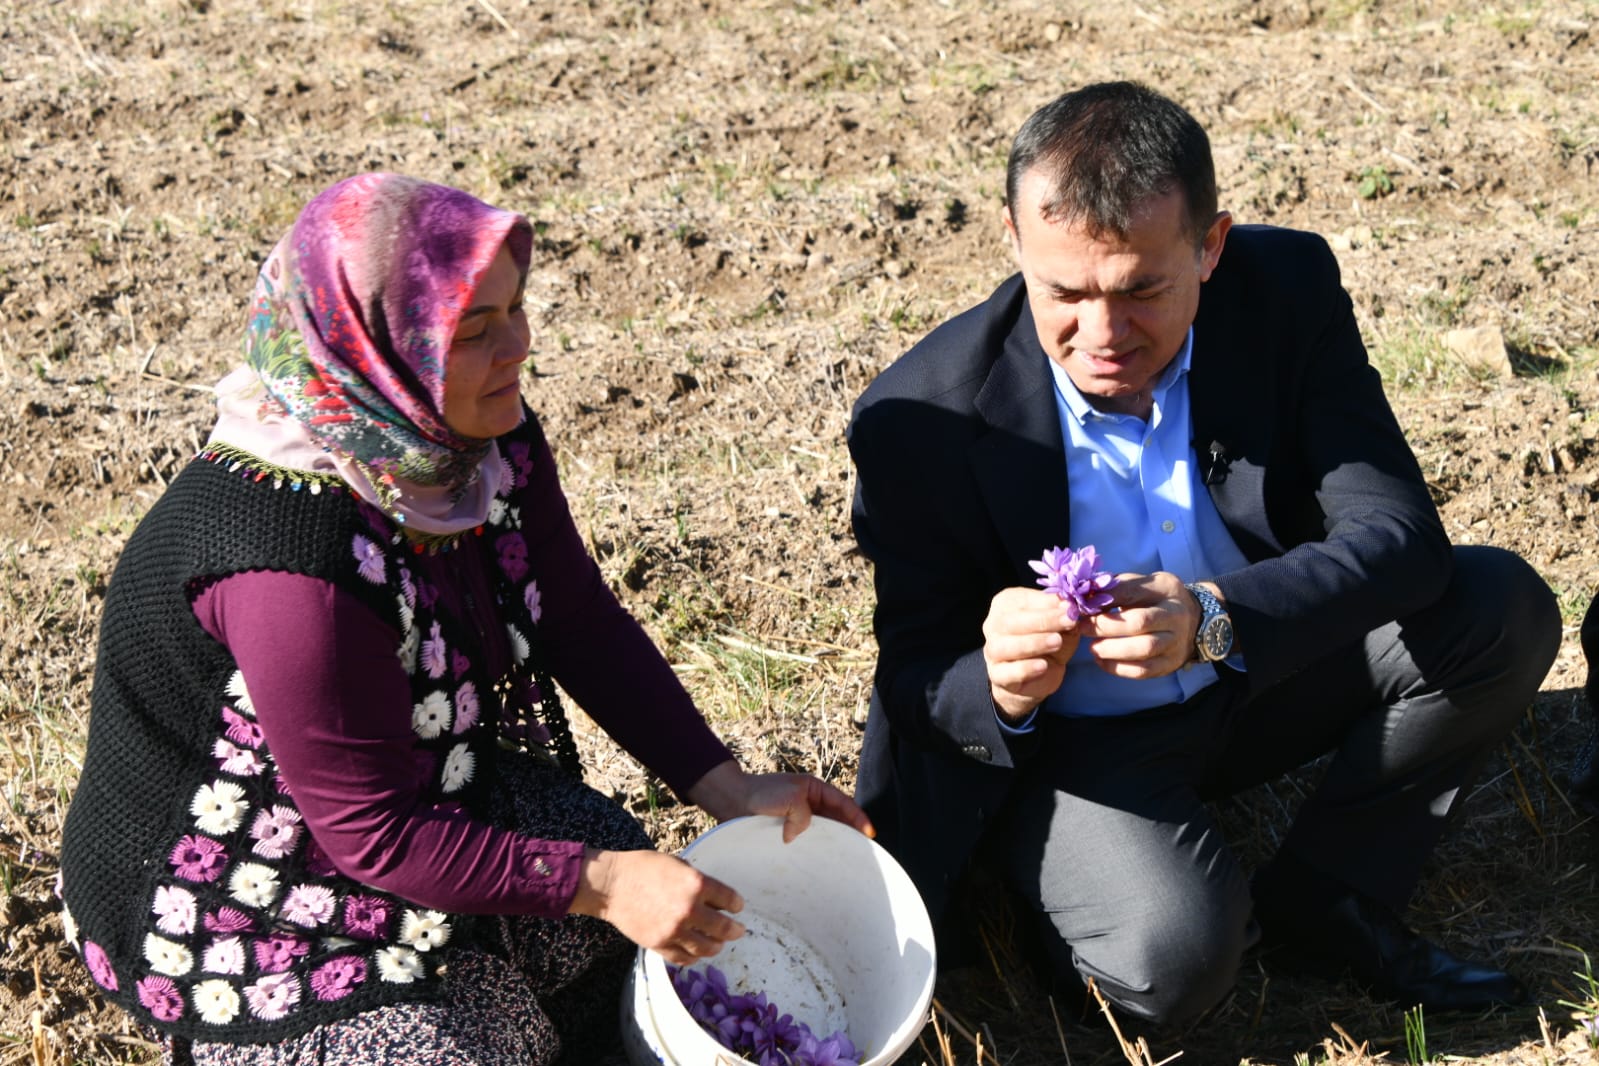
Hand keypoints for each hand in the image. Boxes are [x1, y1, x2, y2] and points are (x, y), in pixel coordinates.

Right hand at [568, 847, 744, 964]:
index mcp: (696, 884)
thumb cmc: (644, 868)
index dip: (736, 905)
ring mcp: (674, 930)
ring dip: (717, 946)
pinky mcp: (659, 944)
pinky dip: (694, 957)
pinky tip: (697, 953)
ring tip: (719, 944)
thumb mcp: (677, 864)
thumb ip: (697, 881)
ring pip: (706, 947)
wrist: (612, 885)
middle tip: (738, 931)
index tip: (737, 907)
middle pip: (722, 927)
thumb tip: (713, 898)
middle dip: (734, 930)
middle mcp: (689, 909)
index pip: (729, 899)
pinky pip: (684, 958)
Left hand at [686, 761, 874, 842]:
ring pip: (822, 832)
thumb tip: (796, 836)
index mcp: (814, 788)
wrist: (730, 800)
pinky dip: (813, 849)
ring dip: (831, 843)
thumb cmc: (759, 793)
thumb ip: (803, 816)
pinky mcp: (786, 830)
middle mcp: (809, 803)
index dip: (858, 818)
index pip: (843, 803)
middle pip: (836, 819)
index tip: (869, 834)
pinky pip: (805, 841)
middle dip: (849, 832)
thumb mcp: (789, 798)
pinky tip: (817, 862)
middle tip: (862, 850)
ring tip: (843, 859)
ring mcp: (798, 817)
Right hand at [982, 586, 1081, 720]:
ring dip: (1033, 643)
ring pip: (1003, 646)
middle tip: (1068, 622)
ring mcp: (992, 651)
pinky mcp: (997, 675)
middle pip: (1009, 621)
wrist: (1037, 676)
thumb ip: (1062, 615)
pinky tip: (1043, 666)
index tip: (1069, 607)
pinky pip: (1005, 672)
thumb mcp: (1060, 625)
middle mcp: (994, 626)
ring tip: (1057, 642)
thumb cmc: (1047, 640)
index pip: (1019, 600)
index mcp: (1006, 605)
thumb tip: (1069, 605)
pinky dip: (1024, 669)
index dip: (1045, 604)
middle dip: (1041, 621)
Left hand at [1079, 571, 1198, 678]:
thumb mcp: (1143, 583)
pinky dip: (1119, 669)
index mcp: (1166, 589)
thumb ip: (1116, 587)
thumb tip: (1085, 595)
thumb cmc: (1157, 599)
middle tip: (1083, 628)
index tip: (1082, 606)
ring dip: (1112, 650)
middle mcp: (1175, 615)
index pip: (1132, 592)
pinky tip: (1102, 662)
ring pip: (1144, 649)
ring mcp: (1176, 642)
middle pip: (1140, 622)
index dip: (1104, 600)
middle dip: (1107, 627)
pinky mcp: (1171, 664)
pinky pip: (1145, 670)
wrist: (1195, 621)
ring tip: (1093, 648)